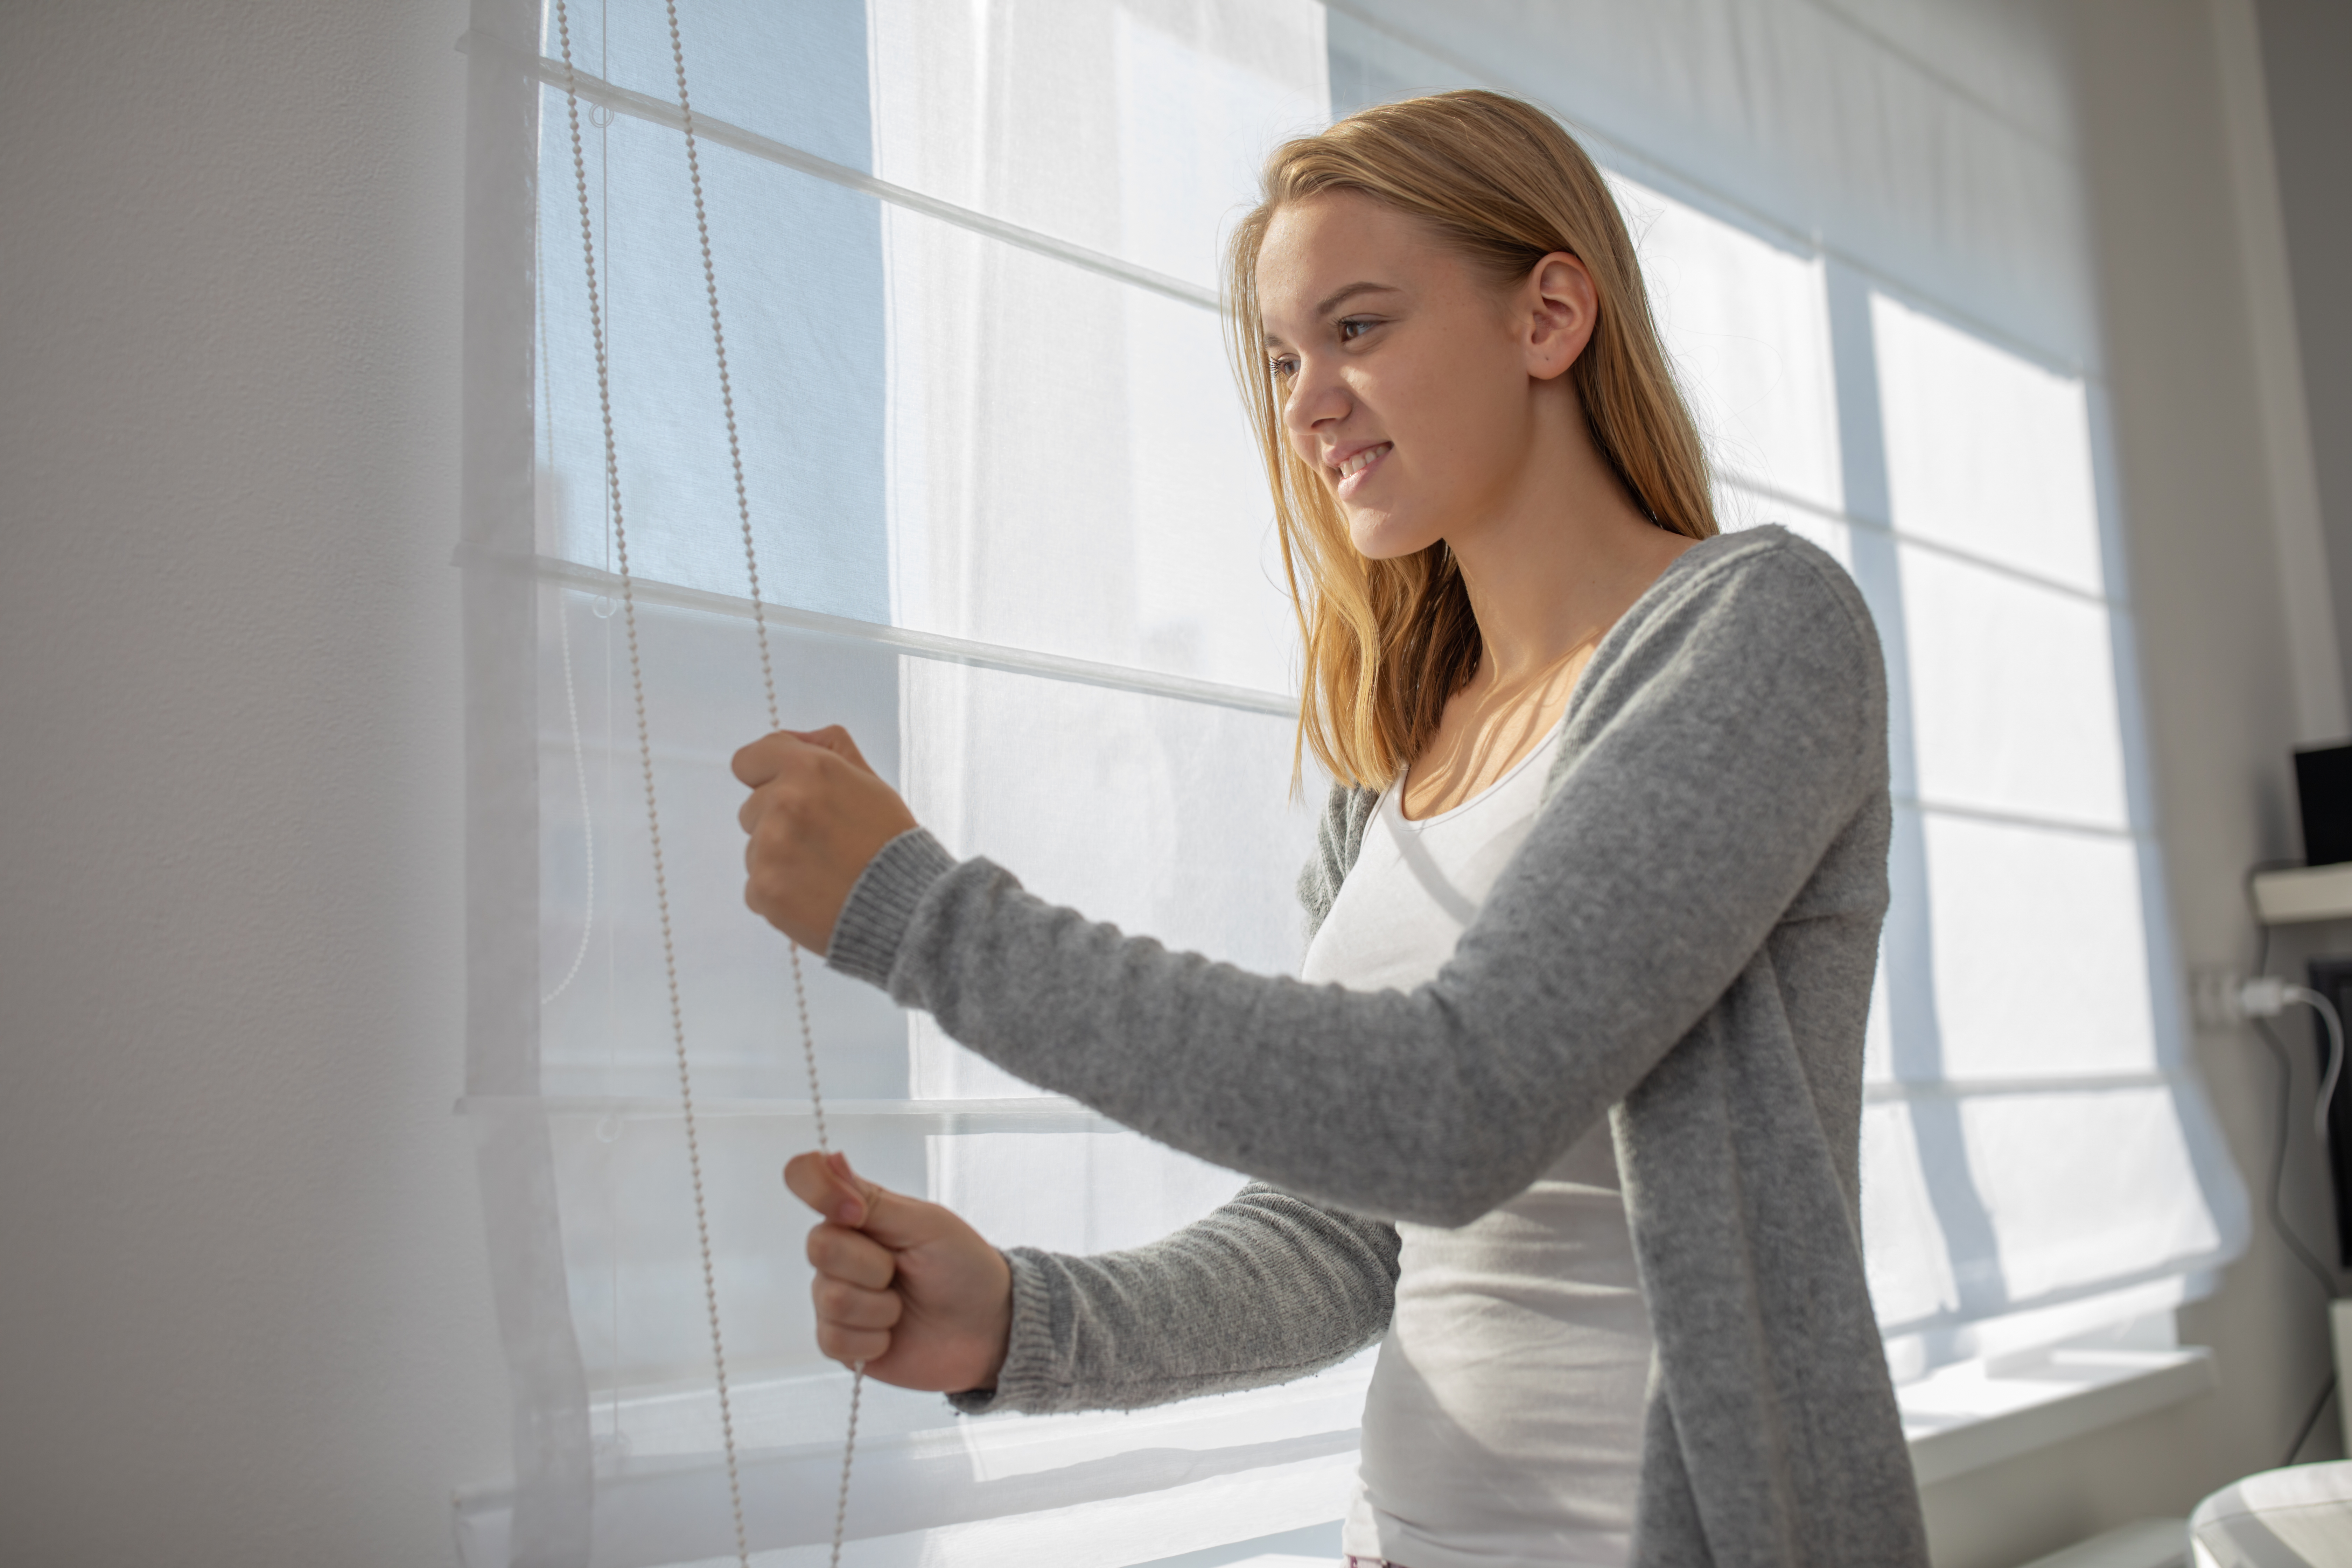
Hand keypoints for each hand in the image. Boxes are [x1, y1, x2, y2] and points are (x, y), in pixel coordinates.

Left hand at [733, 726, 917, 953]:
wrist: (907, 910)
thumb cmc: (891, 844)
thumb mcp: (870, 782)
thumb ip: (829, 748)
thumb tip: (793, 738)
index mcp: (809, 768)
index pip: (748, 760)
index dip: (765, 775)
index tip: (785, 793)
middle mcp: (783, 802)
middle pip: (750, 808)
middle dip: (777, 821)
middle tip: (822, 841)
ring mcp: (768, 847)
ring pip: (754, 848)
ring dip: (779, 858)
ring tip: (822, 871)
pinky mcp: (763, 888)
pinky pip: (756, 885)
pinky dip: (779, 892)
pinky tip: (814, 895)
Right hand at [784, 1150, 1013, 1392]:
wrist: (985, 1329)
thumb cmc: (963, 1268)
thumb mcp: (926, 1225)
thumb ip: (873, 1200)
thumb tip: (830, 1158)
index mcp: (856, 1212)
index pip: (804, 1177)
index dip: (818, 1190)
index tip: (856, 1214)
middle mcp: (838, 1250)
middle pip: (818, 1246)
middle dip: (873, 1265)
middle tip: (903, 1271)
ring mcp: (834, 1295)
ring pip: (829, 1298)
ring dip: (881, 1307)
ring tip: (903, 1306)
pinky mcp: (838, 1340)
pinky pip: (834, 1339)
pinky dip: (874, 1340)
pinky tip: (893, 1334)